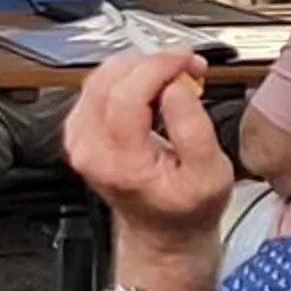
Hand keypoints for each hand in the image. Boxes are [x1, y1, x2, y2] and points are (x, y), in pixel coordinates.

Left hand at [65, 50, 232, 260]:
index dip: (160, 67)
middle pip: (109, 80)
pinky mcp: (81, 130)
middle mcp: (90, 148)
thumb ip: (194, 129)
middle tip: (188, 67)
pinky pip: (99, 87)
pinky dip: (129, 77)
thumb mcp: (210, 174)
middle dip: (153, 63)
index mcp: (120, 160)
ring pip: (101, 78)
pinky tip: (154, 87)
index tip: (188, 60)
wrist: (162, 230)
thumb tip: (178, 88)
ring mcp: (80, 139)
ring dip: (141, 67)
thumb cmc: (186, 206)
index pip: (126, 94)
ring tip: (175, 78)